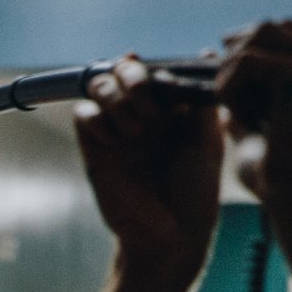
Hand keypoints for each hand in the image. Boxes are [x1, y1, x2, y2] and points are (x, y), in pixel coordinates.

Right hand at [73, 55, 224, 286]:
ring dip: (116, 97)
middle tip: (151, 108)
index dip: (153, 65)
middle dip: (133, 78)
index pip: (151, 70)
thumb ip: (202, 101)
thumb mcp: (208, 140)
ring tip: (137, 129)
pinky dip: (97, 117)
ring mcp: (115, 132)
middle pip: (121, 70)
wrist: (171, 235)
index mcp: (167, 110)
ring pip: (99, 85)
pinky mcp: (95, 150)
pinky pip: (83, 115)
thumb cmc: (196, 193)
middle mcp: (139, 116)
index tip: (164, 77)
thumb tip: (206, 56)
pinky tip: (118, 140)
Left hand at [214, 20, 291, 217]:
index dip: (249, 47)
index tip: (222, 72)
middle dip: (238, 47)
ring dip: (233, 66)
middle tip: (218, 79)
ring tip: (229, 104)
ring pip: (263, 33)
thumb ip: (245, 113)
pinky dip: (230, 83)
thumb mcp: (256, 139)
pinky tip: (234, 112)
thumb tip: (224, 95)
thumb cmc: (281, 184)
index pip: (286, 40)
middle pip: (276, 26)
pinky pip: (250, 59)